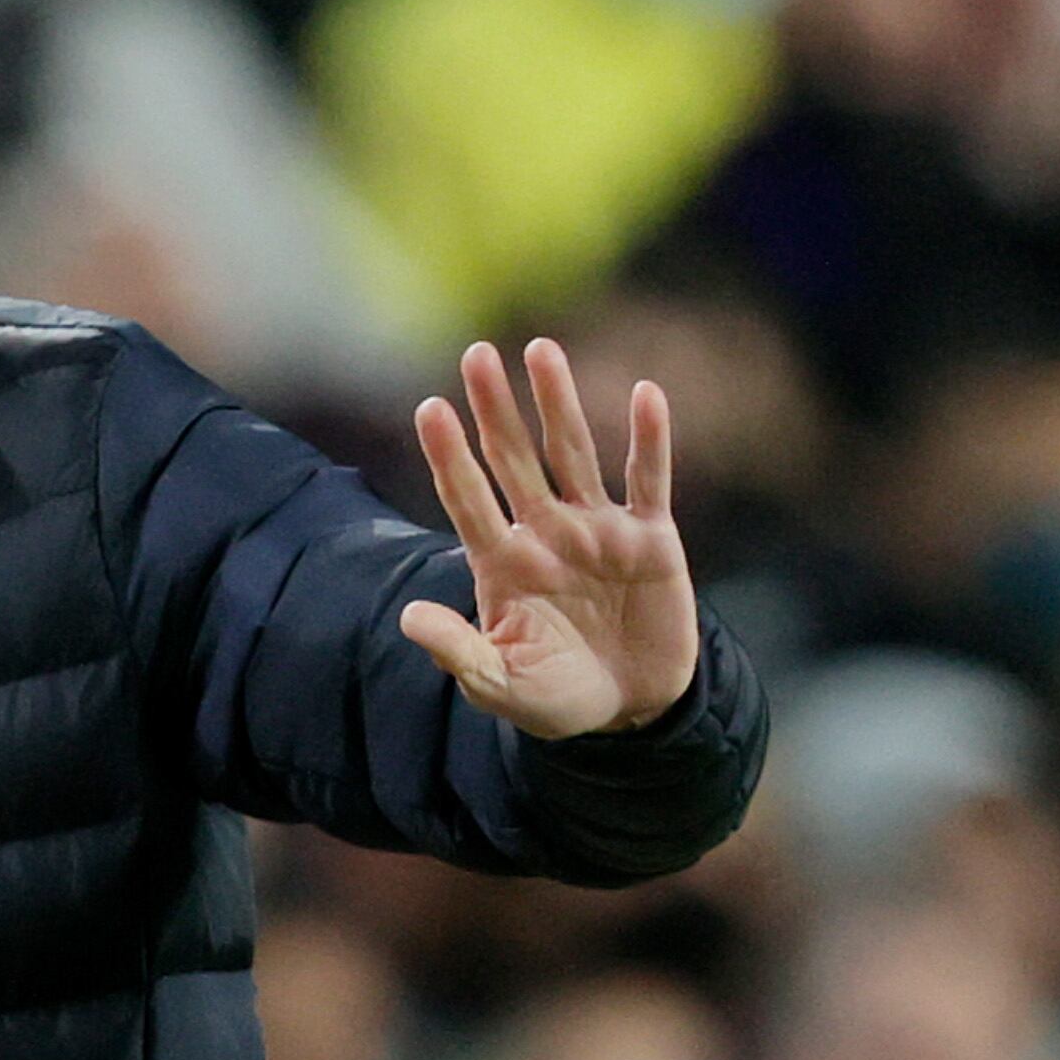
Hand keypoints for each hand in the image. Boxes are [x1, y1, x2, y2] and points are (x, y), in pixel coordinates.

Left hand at [402, 338, 699, 739]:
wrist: (633, 709)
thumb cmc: (557, 696)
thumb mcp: (503, 684)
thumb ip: (461, 653)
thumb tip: (409, 618)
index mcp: (503, 563)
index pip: (467, 499)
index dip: (450, 456)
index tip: (430, 408)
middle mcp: (546, 533)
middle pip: (514, 460)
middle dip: (495, 410)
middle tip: (476, 355)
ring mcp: (598, 530)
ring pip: (574, 455)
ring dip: (558, 404)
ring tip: (542, 350)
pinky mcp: (651, 538)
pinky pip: (649, 480)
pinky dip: (650, 440)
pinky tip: (648, 394)